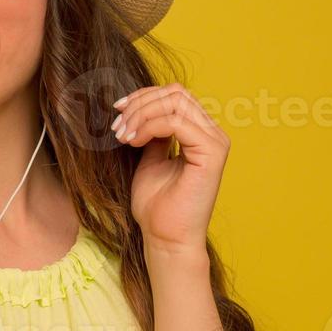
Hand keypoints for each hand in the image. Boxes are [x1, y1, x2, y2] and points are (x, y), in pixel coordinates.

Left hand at [110, 83, 229, 253]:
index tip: (116, 111)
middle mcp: (212, 134)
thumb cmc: (156, 205)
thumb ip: (152, 133)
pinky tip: (133, 142)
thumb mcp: (149, 159)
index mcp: (200, 133)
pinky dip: (149, 126)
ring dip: (141, 114)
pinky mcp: (212, 153)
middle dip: (139, 104)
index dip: (143, 97)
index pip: (175, 95)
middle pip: (175, 93)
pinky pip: (176, 122)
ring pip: (175, 102)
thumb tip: (140, 109)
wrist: (164, 238)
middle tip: (117, 126)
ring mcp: (215, 142)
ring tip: (122, 135)